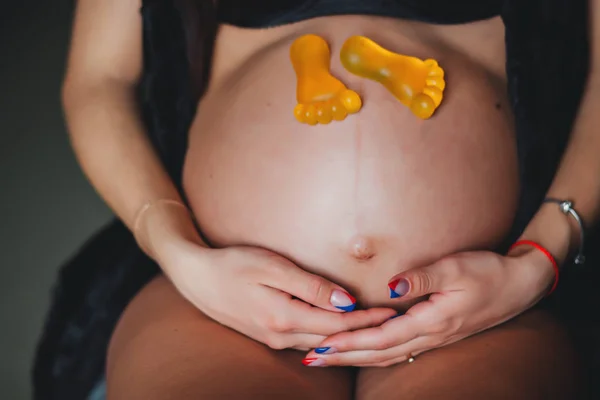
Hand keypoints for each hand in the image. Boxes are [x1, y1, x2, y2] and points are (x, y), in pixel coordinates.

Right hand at [161, 241, 396, 350]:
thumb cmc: (233, 265)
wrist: (196, 278)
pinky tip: (340, 333)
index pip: (337, 324)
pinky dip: (329, 338)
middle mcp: (281, 336)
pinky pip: (307, 341)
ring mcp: (274, 339)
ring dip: (348, 337)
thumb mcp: (272, 267)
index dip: (367, 319)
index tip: (393, 313)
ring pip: (321, 343)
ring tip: (374, 330)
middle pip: (333, 339)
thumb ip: (311, 286)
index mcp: (284, 318)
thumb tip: (346, 302)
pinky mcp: (269, 335)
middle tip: (394, 324)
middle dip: (364, 332)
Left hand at [303, 248, 554, 365]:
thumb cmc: (488, 272)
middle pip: (378, 352)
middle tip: (312, 358)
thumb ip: (423, 278)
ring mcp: (433, 337)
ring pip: (386, 354)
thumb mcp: (457, 268)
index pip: (381, 337)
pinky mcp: (435, 333)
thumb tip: (391, 286)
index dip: (350, 341)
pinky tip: (363, 352)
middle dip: (343, 356)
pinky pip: (398, 349)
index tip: (322, 343)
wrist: (519, 285)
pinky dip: (374, 352)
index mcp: (431, 321)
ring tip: (328, 357)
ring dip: (355, 357)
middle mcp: (429, 335)